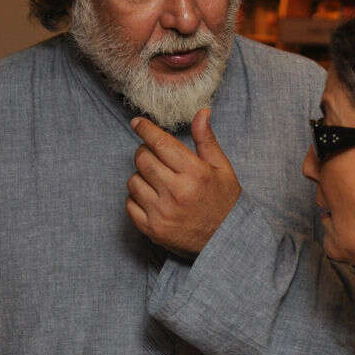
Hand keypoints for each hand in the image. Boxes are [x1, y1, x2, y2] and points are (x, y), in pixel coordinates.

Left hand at [126, 109, 240, 254]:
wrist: (225, 241)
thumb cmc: (224, 202)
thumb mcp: (222, 169)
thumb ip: (207, 140)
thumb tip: (201, 112)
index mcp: (195, 174)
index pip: (161, 143)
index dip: (146, 129)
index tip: (138, 123)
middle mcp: (176, 192)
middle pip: (143, 159)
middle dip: (145, 152)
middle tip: (155, 156)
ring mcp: (162, 212)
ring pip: (133, 181)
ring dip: (141, 176)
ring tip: (157, 181)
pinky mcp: (152, 229)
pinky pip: (130, 204)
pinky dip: (137, 198)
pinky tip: (152, 198)